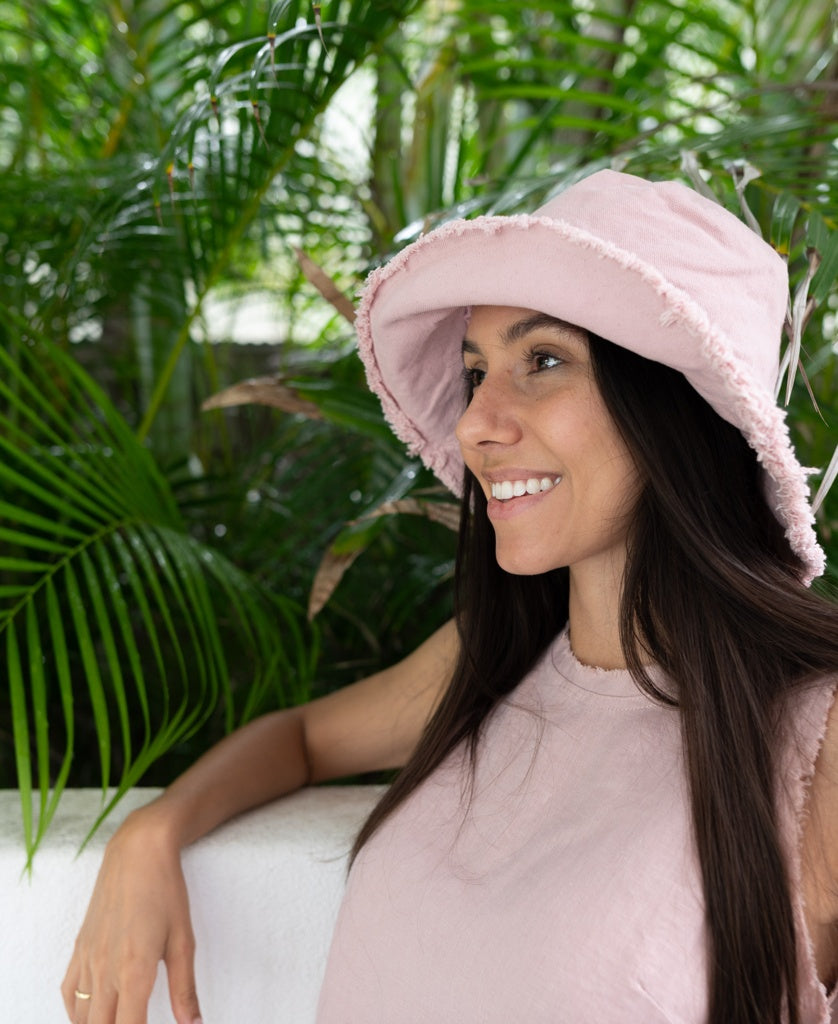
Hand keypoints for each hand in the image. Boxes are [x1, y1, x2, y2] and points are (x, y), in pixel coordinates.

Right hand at [61, 803, 202, 1023]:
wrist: (138, 851)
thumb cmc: (166, 891)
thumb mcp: (183, 939)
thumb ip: (185, 987)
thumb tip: (193, 1023)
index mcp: (133, 971)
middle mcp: (105, 970)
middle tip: (138, 1020)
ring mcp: (88, 958)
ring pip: (82, 1017)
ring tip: (121, 1018)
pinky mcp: (79, 946)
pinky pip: (69, 993)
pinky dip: (78, 1012)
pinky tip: (94, 1013)